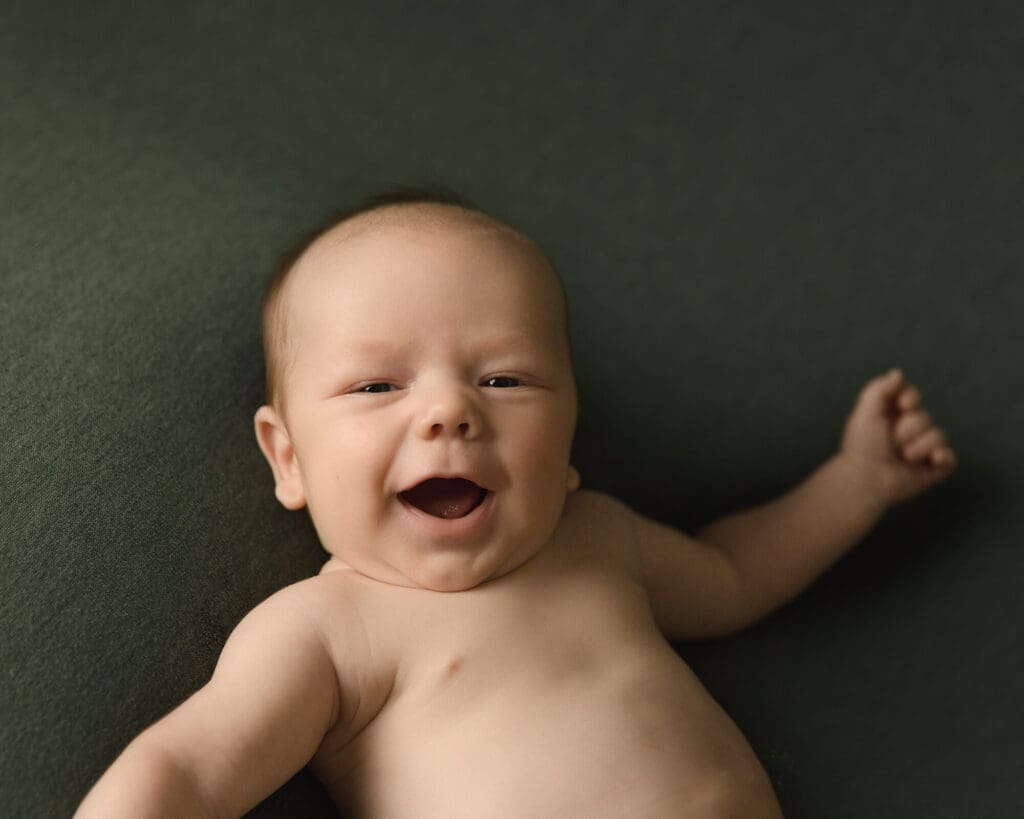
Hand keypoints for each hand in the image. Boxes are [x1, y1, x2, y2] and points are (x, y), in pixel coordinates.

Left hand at [839, 369, 956, 507]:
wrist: (865, 478)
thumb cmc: (862, 446)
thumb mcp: (865, 412)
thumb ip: (879, 389)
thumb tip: (898, 373)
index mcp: (894, 416)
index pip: (912, 397)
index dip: (910, 399)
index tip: (901, 405)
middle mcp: (911, 430)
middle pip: (924, 417)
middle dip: (906, 430)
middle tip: (890, 442)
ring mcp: (924, 449)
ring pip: (937, 436)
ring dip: (917, 447)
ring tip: (902, 457)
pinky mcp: (934, 468)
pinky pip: (950, 457)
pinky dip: (942, 457)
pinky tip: (930, 461)